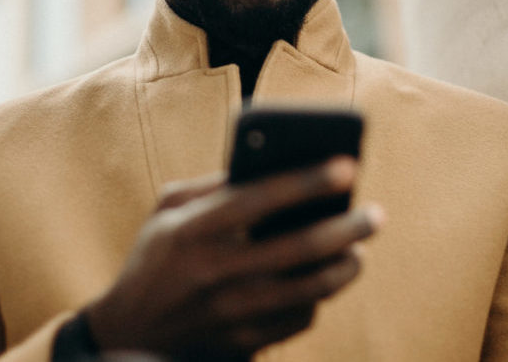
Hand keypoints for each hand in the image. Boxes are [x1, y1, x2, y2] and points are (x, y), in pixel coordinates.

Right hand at [85, 157, 382, 359]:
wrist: (131, 330)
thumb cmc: (155, 257)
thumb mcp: (167, 211)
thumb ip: (211, 185)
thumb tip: (267, 168)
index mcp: (193, 230)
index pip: (260, 197)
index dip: (308, 180)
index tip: (347, 165)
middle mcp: (214, 272)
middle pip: (299, 246)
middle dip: (348, 226)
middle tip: (376, 214)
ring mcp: (230, 312)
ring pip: (310, 289)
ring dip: (345, 267)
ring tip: (358, 251)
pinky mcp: (243, 342)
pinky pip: (299, 318)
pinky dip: (319, 297)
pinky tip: (324, 281)